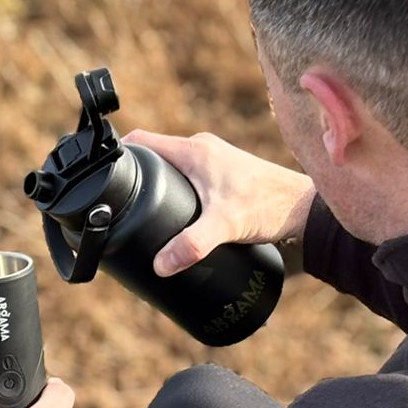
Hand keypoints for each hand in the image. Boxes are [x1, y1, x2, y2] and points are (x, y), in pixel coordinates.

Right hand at [124, 128, 315, 276]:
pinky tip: (174, 217)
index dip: (118, 154)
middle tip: (117, 204)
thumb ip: (192, 245)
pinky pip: (188, 179)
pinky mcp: (223, 177)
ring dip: (156, 187)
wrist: (305, 208)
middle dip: (134, 177)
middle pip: (153, 157)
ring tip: (139, 214)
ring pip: (171, 170)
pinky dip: (175, 193)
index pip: (141, 141)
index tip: (101, 175)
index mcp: (194, 150)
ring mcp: (213, 162)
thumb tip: (160, 266)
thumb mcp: (225, 226)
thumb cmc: (269, 206)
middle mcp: (201, 150)